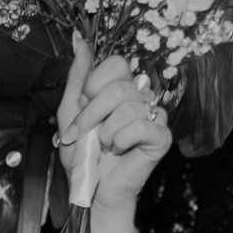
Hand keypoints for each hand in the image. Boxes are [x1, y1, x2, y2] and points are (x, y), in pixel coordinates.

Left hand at [55, 41, 173, 212]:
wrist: (92, 191)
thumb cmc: (83, 155)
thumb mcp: (70, 112)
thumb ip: (76, 77)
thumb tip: (79, 41)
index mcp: (123, 88)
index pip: (116, 65)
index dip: (93, 87)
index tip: (82, 111)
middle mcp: (143, 97)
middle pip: (120, 88)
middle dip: (92, 115)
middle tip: (85, 136)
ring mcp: (156, 116)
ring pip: (128, 108)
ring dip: (106, 133)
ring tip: (105, 147)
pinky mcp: (162, 137)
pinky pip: (141, 127)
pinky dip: (121, 142)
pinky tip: (120, 151)